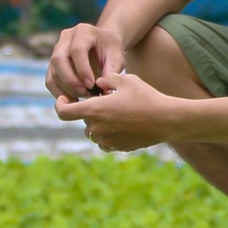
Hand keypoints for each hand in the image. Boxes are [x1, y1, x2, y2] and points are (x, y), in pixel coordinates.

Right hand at [45, 24, 125, 100]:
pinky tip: (74, 100)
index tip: (92, 84)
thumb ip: (111, 72)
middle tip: (85, 93)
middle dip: (71, 80)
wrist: (104, 45)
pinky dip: (60, 93)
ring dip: (66, 89)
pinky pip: (50, 80)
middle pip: (58, 59)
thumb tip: (104, 91)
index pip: (77, 50)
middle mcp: (66, 37)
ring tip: (83, 97)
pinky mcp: (53, 64)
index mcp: (83, 31)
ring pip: (53, 72)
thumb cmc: (112, 51)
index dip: (82, 69)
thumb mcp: (117, 58)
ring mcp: (57, 50)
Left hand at [55, 71, 178, 151]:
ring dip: (99, 123)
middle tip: (108, 100)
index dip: (60, 105)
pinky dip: (108, 134)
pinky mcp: (117, 148)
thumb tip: (97, 82)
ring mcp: (106, 140)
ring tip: (118, 112)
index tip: (64, 99)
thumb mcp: (126, 80)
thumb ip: (106, 79)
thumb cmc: (146, 97)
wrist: (167, 120)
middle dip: (90, 111)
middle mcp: (96, 128)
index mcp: (94, 110)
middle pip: (83, 120)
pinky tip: (122, 124)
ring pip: (93, 132)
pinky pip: (104, 142)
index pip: (63, 112)